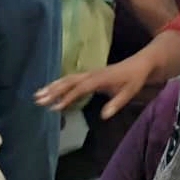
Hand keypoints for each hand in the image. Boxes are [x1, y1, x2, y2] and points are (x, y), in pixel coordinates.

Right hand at [35, 48, 159, 118]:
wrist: (141, 63)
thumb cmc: (135, 78)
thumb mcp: (130, 91)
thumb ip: (117, 103)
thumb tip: (104, 116)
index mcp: (101, 78)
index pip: (81, 88)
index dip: (68, 98)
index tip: (55, 108)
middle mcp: (92, 74)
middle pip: (70, 81)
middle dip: (54, 90)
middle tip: (38, 100)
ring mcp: (90, 74)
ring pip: (68, 79)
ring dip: (53, 86)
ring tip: (38, 95)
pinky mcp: (90, 75)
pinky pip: (72, 79)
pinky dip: (59, 84)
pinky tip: (50, 90)